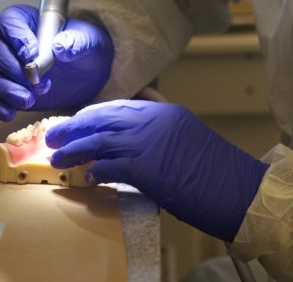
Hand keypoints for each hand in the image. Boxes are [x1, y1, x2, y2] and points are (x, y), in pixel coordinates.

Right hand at [0, 4, 113, 120]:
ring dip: (8, 90)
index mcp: (24, 19)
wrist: (87, 70)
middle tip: (35, 81)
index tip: (31, 55)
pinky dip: (0, 106)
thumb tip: (60, 48)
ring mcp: (5, 65)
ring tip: (29, 100)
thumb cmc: (84, 45)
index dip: (16, 38)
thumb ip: (77, 40)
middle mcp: (8, 41)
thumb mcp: (88, 38)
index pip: (9, 22)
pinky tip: (11, 113)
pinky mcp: (8, 87)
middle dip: (14, 69)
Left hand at [45, 100, 268, 241]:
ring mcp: (150, 143)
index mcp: (165, 111)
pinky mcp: (147, 168)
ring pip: (101, 140)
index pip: (119, 105)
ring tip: (58, 158)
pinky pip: (111, 165)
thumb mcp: (188, 135)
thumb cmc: (215, 169)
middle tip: (55, 136)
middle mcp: (155, 121)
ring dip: (76, 149)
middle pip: (104, 118)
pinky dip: (95, 171)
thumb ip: (162, 127)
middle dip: (76, 126)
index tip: (76, 120)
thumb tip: (135, 130)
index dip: (93, 113)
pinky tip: (86, 177)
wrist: (237, 188)